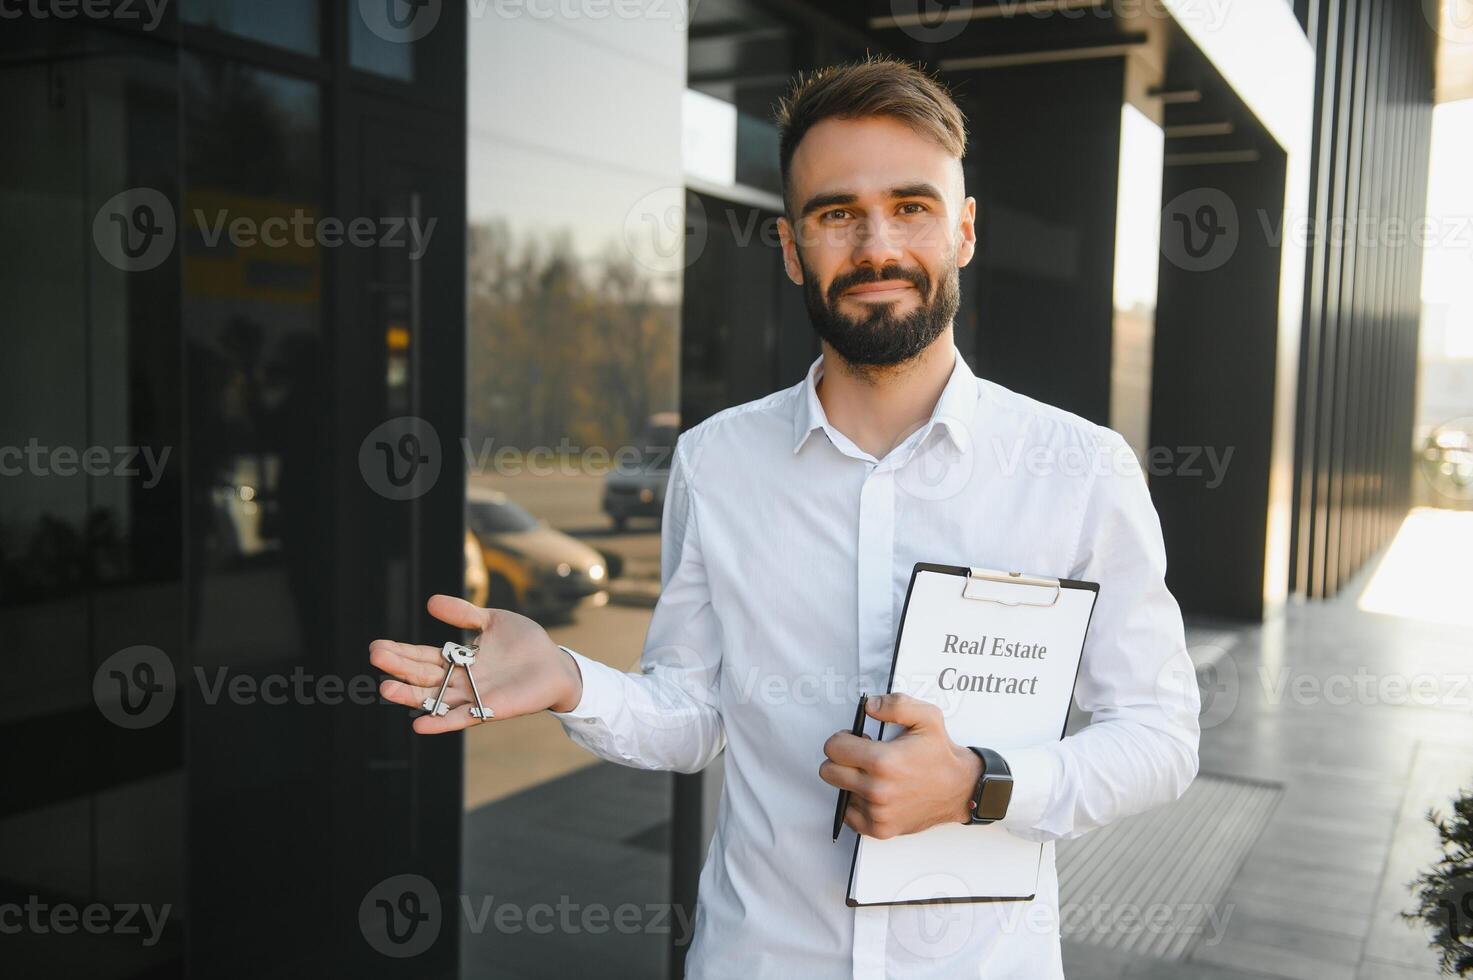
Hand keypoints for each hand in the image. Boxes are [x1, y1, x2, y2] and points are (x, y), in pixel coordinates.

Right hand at [369, 594, 583, 733]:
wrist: (555, 665)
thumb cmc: (525, 643)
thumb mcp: (493, 620)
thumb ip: (464, 613)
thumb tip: (431, 601)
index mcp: (459, 658)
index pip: (423, 656)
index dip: (401, 652)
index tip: (377, 645)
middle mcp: (460, 679)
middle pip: (423, 675)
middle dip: (399, 667)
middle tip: (375, 656)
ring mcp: (472, 696)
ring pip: (435, 698)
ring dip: (410, 695)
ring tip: (386, 688)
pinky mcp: (489, 708)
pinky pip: (461, 718)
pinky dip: (441, 722)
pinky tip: (419, 724)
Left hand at [820, 692, 981, 838]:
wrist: (960, 789)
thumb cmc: (941, 756)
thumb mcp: (927, 717)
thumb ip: (896, 705)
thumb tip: (870, 706)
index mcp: (883, 761)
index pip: (833, 748)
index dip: (843, 739)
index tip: (856, 739)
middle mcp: (877, 790)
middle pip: (828, 772)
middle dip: (841, 760)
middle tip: (861, 757)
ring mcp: (877, 812)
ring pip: (840, 792)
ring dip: (851, 782)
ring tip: (875, 775)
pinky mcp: (879, 829)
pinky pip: (848, 815)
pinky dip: (857, 803)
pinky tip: (874, 792)